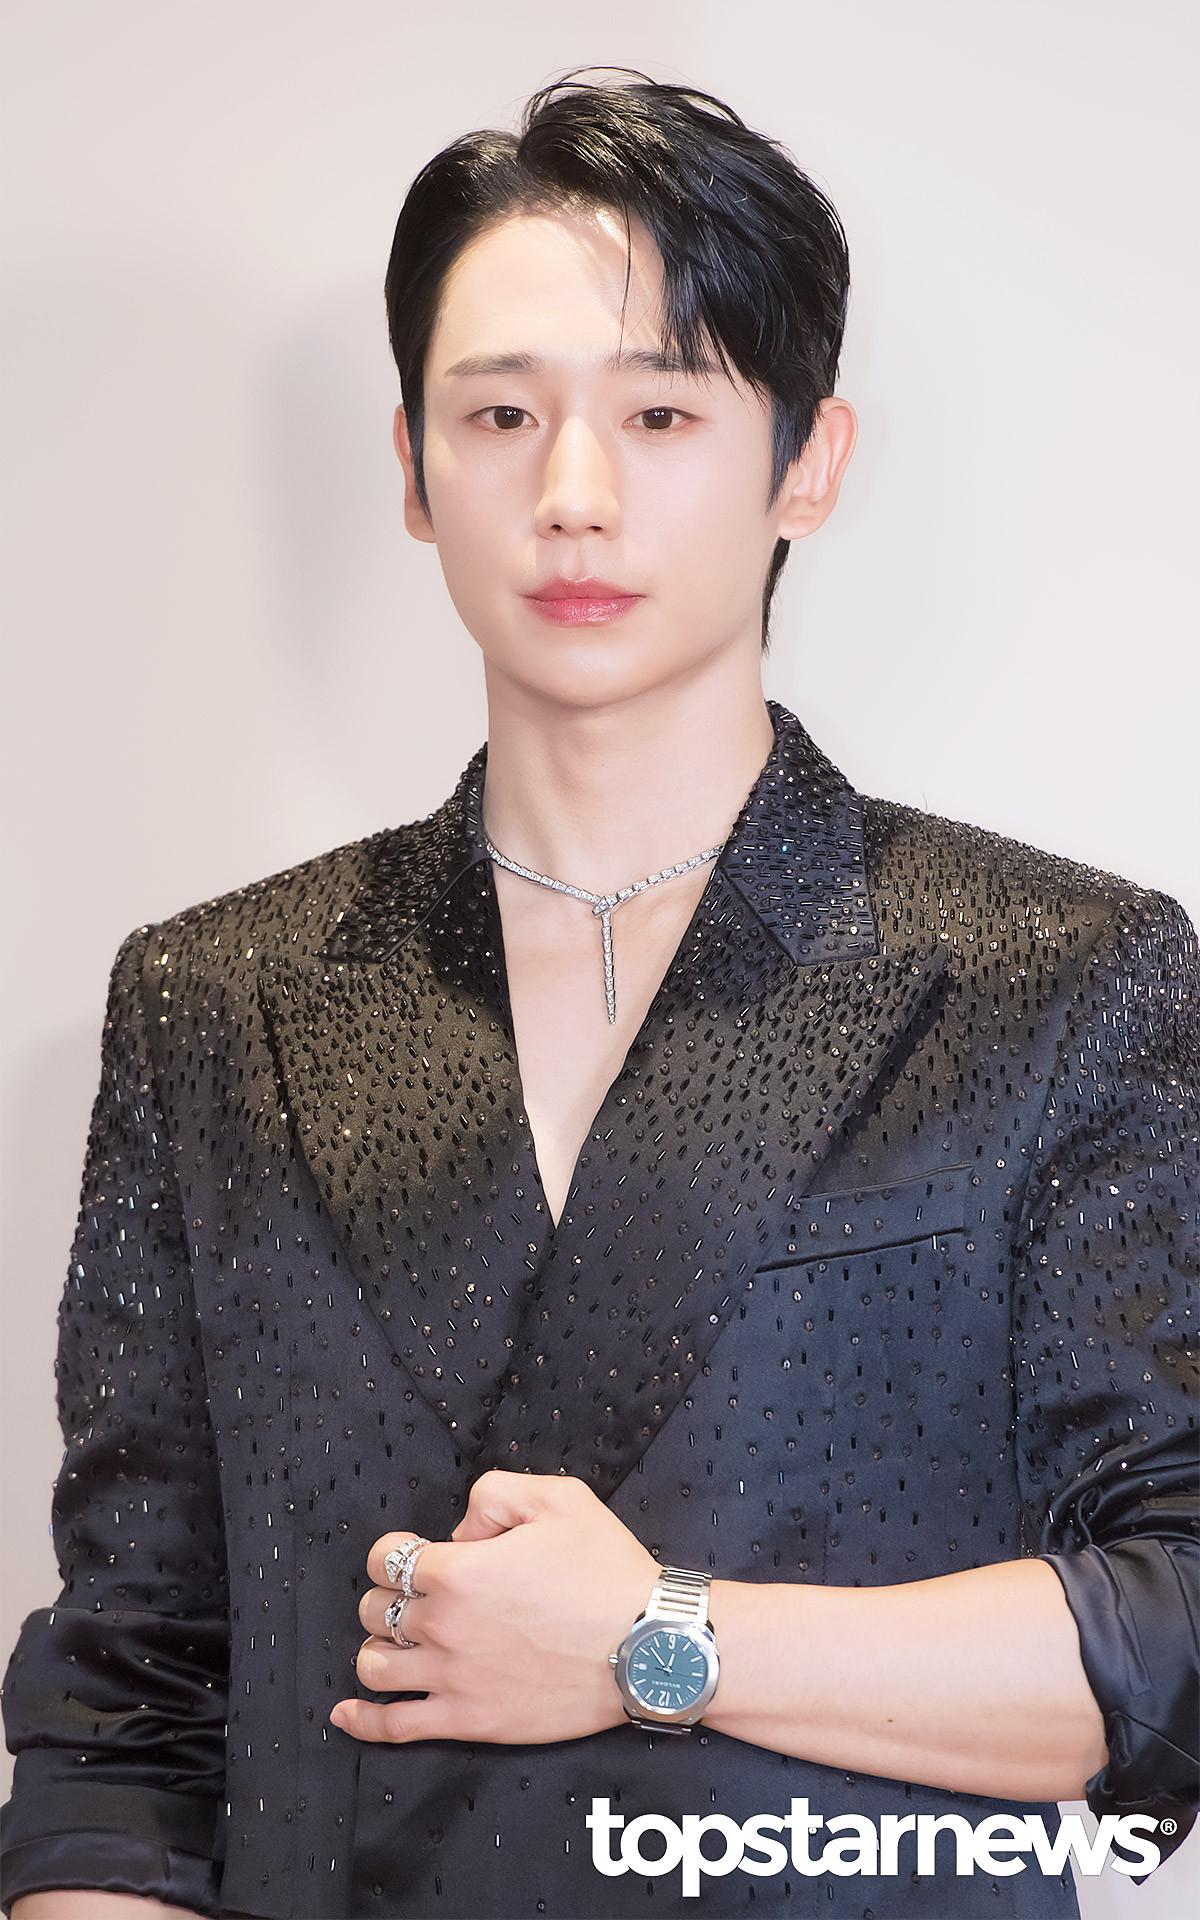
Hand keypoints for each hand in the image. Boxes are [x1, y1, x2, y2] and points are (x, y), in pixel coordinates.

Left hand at [330, 1469, 658, 1745]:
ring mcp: (452, 1679)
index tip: (418, 1555)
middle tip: (421, 1597)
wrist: (647, 1646)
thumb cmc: (607, 1571)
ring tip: (402, 1642)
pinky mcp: (469, 1721)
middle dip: (390, 1596)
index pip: (386, 1558)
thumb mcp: (558, 1498)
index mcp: (458, 1571)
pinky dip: (361, 1720)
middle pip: (375, 1610)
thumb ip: (493, 1494)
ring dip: (379, 1648)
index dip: (397, 1551)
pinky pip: (394, 1727)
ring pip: (375, 1665)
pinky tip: (346, 1713)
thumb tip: (458, 1532)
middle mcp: (444, 1626)